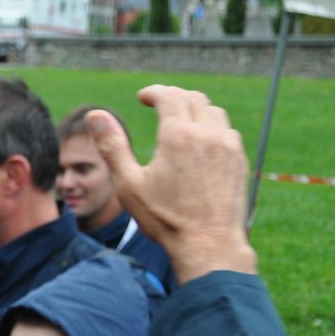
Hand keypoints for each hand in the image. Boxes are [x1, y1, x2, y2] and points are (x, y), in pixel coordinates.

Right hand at [90, 86, 257, 282]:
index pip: (169, 96)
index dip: (153, 92)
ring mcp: (227, 146)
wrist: (208, 243)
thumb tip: (95, 115)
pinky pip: (227, 131)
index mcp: (177, 135)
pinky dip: (212, 127)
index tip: (143, 97)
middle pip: (193, 98)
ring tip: (180, 121)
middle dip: (173, 97)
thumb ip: (112, 146)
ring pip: (213, 111)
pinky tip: (201, 142)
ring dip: (195, 109)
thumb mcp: (128, 184)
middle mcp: (207, 134)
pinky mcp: (239, 160)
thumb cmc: (165, 218)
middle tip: (158, 105)